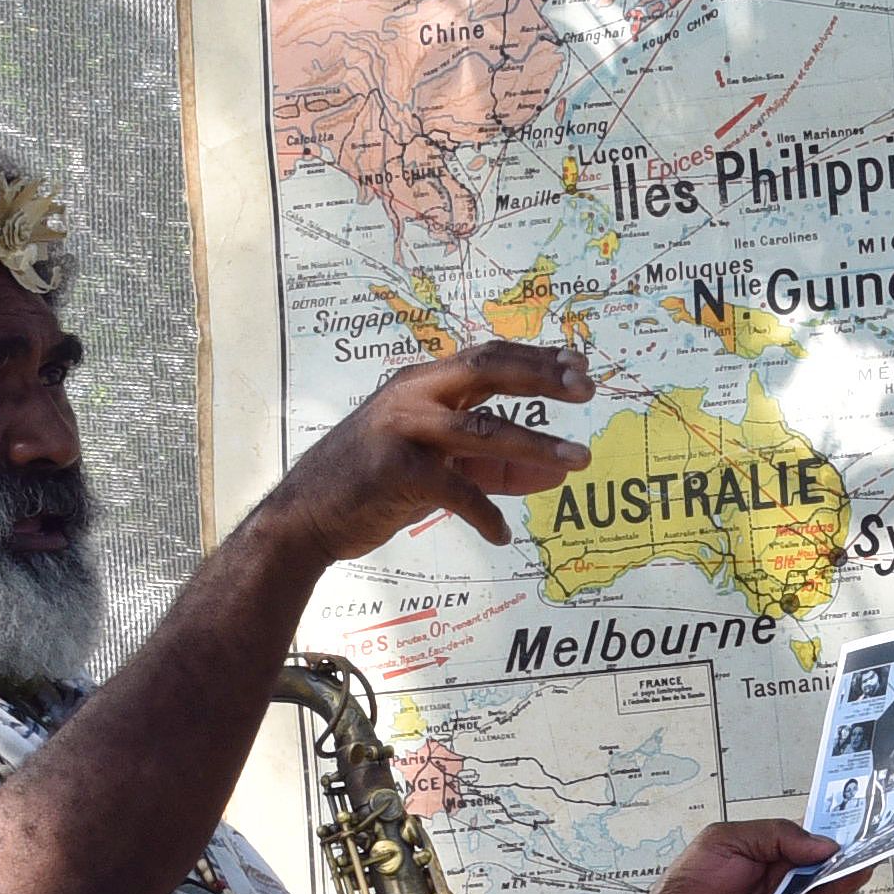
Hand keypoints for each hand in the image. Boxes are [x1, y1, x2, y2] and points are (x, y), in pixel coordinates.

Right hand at [255, 340, 594, 567]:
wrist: (306, 517)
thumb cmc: (374, 487)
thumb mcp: (437, 467)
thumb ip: (494, 467)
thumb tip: (556, 473)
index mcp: (422, 384)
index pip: (488, 358)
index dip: (536, 359)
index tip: (580, 364)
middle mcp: (412, 395)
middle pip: (487, 371)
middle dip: (541, 377)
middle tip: (587, 388)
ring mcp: (401, 429)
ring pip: (482, 430)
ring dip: (536, 446)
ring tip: (577, 462)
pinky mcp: (394, 470)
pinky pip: (456, 490)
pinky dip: (485, 515)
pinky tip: (501, 535)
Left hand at [624, 819, 866, 893]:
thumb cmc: (686, 890)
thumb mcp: (725, 841)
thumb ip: (775, 835)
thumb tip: (822, 844)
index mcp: (762, 852)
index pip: (803, 835)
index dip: (826, 824)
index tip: (853, 811)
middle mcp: (778, 877)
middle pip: (820, 858)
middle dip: (845, 844)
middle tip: (872, 828)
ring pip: (826, 883)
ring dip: (848, 866)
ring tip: (870, 847)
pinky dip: (839, 891)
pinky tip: (853, 873)